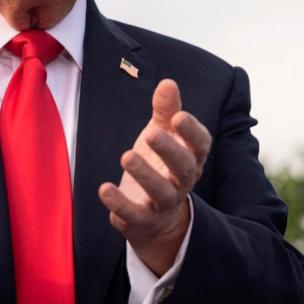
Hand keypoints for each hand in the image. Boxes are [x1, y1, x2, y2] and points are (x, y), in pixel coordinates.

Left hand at [99, 79, 211, 275]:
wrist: (157, 218)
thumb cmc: (160, 164)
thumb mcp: (162, 134)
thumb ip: (165, 110)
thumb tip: (169, 82)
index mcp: (190, 157)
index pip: (200, 145)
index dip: (192, 131)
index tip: (178, 116)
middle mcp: (182, 181)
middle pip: (183, 167)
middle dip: (169, 150)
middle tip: (152, 134)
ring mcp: (164, 203)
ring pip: (161, 192)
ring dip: (145, 175)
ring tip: (126, 156)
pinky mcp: (143, 220)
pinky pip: (134, 214)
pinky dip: (120, 204)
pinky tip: (104, 189)